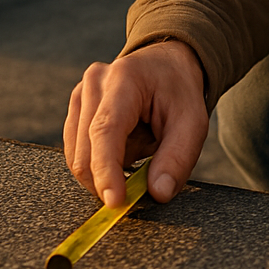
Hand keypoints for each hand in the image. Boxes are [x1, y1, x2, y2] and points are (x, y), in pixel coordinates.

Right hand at [64, 40, 208, 206]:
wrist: (166, 65)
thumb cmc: (179, 91)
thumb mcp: (193, 122)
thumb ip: (177, 158)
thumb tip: (158, 193)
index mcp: (124, 79)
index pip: (105, 131)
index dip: (106, 170)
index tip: (114, 202)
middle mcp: (93, 84)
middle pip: (86, 150)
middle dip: (110, 178)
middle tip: (145, 180)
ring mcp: (79, 96)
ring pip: (79, 156)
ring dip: (109, 167)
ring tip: (141, 145)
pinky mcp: (74, 110)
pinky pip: (79, 152)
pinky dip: (103, 160)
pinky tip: (127, 145)